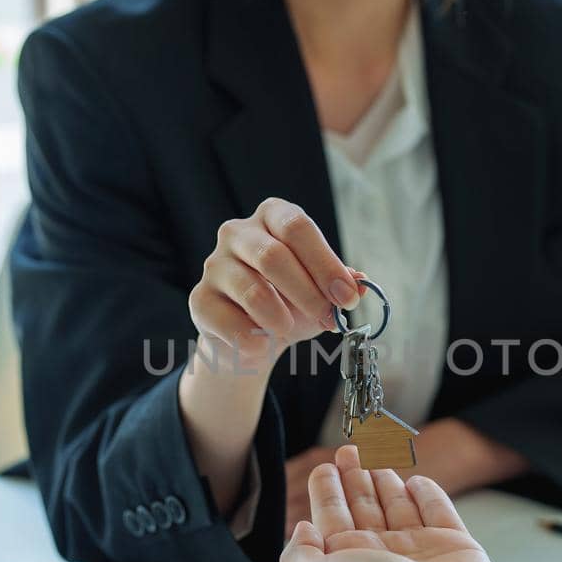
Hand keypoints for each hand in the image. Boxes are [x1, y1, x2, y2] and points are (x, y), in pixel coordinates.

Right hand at [187, 197, 360, 372]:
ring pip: (252, 291)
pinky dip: (254, 339)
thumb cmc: (291, 304)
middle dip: (308, 293)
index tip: (347, 297)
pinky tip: (263, 344)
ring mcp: (214, 264)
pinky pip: (230, 322)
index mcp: (272, 216)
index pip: (297, 227)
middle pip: (272, 255)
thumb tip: (361, 283)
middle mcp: (238, 232)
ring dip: (281, 318)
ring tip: (289, 330)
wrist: (254, 339)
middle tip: (329, 320)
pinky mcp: (200, 299)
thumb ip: (341, 283)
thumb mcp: (322, 291)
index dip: (325, 264)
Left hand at [281, 446, 507, 561]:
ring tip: (376, 459)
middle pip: (364, 507)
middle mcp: (381, 555)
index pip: (332, 516)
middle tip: (348, 450)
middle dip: (354, 477)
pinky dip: (427, 493)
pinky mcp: (454, 545)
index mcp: (348, 560)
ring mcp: (418, 549)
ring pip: (398, 506)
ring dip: (385, 481)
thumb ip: (297, 555)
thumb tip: (301, 528)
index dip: (326, 490)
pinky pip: (438, 510)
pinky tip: (416, 480)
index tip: (324, 466)